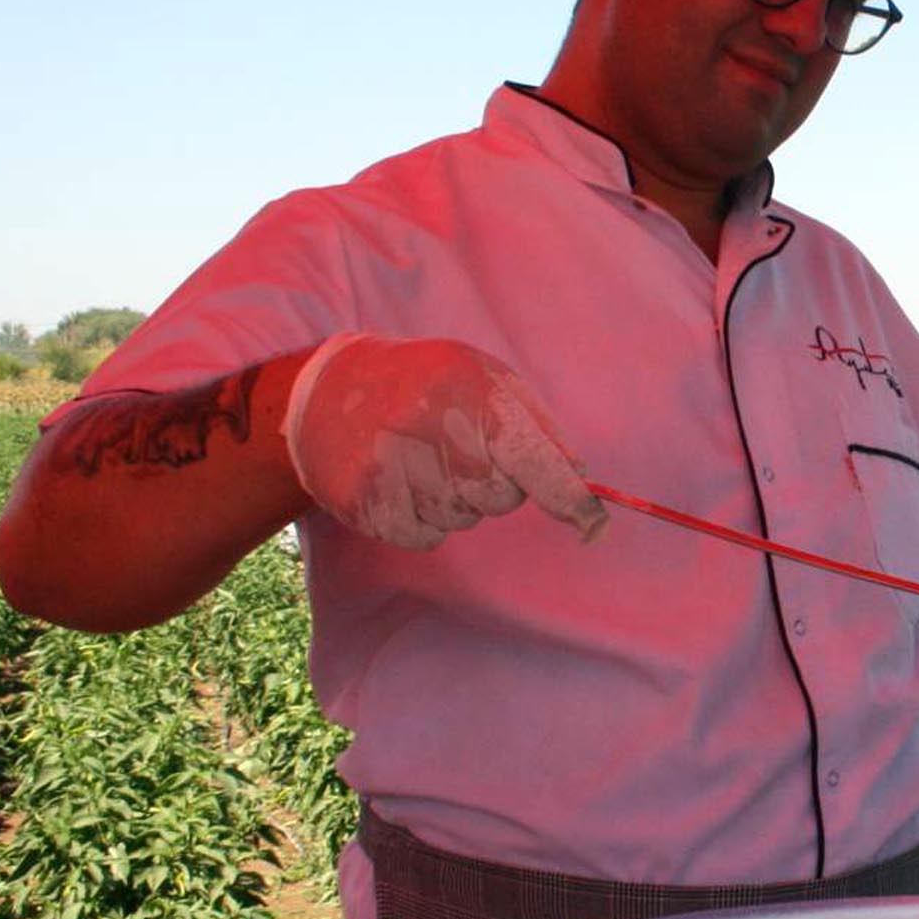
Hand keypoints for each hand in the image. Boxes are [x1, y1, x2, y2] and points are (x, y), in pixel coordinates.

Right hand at [282, 334, 604, 550]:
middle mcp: (428, 425)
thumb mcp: (485, 380)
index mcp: (468, 388)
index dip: (565, 496)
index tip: (591, 524)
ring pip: (465, 519)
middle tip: (458, 449)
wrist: (328, 395)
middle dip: (495, 484)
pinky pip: (428, 537)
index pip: (530, 456)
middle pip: (502, 497)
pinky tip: (402, 483)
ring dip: (457, 500)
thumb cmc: (428, 387)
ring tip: (422, 459)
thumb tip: (579, 480)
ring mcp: (392, 466)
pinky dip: (425, 520)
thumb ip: (537, 426)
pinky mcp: (367, 502)